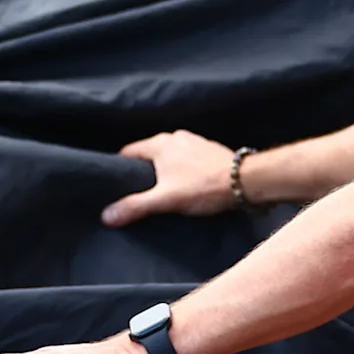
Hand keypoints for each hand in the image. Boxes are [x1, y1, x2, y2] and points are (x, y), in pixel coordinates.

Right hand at [103, 130, 239, 226]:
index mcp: (159, 143)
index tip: (117, 186)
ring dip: (164, 170)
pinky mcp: (210, 150)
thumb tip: (106, 215)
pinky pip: (187, 159)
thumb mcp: (165, 200)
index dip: (120, 170)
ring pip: (169, 156)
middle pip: (148, 155)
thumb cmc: (204, 187)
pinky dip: (182, 170)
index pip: (128, 153)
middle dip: (143, 172)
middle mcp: (176, 137)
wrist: (247, 181)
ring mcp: (195, 141)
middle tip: (140, 193)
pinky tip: (187, 185)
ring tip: (164, 191)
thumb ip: (134, 206)